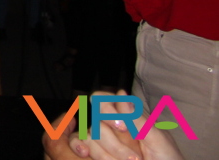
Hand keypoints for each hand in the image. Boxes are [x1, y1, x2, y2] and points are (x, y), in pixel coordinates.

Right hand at [40, 93, 181, 158]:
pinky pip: (80, 144)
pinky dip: (79, 148)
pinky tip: (86, 154)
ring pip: (89, 137)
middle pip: (95, 121)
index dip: (108, 110)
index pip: (102, 99)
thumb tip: (121, 94)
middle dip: (114, 143)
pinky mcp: (96, 153)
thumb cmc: (168, 159)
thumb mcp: (158, 140)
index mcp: (127, 116)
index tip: (124, 128)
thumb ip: (138, 119)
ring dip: (106, 154)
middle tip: (134, 159)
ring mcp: (103, 140)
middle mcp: (111, 125)